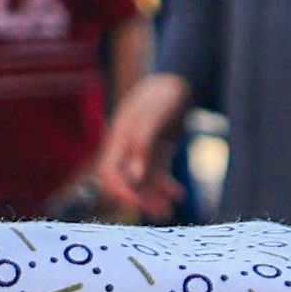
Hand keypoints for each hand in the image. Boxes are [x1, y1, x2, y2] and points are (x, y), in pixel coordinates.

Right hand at [91, 71, 191, 218]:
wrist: (180, 77)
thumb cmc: (166, 94)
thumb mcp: (155, 117)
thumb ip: (142, 146)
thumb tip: (134, 178)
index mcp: (119, 136)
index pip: (109, 173)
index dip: (121, 192)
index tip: (139, 205)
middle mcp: (125, 145)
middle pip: (124, 181)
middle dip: (139, 199)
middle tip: (161, 214)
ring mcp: (139, 148)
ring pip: (141, 181)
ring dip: (153, 196)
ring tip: (171, 210)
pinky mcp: (154, 149)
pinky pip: (154, 174)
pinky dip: (164, 186)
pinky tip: (179, 194)